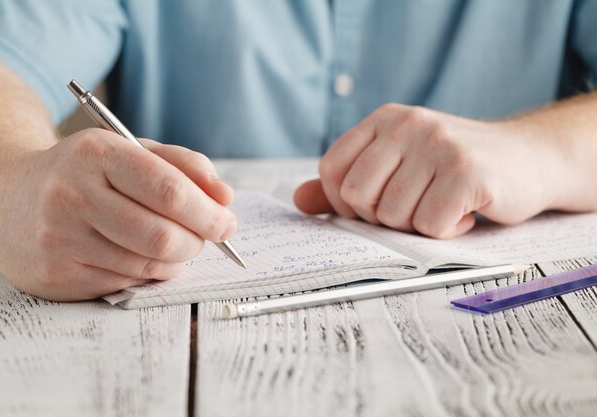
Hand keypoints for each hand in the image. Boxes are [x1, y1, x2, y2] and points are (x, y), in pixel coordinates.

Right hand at [0, 129, 235, 300]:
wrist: (7, 197)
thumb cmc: (85, 173)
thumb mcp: (131, 151)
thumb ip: (184, 166)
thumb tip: (225, 199)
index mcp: (97, 154)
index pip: (168, 190)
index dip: (208, 213)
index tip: (227, 223)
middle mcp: (72, 195)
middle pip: (162, 236)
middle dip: (197, 242)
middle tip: (204, 238)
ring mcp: (59, 238)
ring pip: (147, 266)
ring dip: (175, 260)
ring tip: (173, 244)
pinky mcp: (55, 275)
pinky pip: (125, 284)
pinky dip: (147, 274)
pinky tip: (139, 256)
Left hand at [295, 103, 559, 237]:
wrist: (529, 159)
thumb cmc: (454, 169)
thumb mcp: (398, 165)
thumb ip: (347, 182)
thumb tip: (298, 201)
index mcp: (384, 119)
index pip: (331, 170)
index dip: (345, 203)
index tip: (373, 208)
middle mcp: (408, 124)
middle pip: (357, 196)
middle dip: (380, 218)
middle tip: (412, 209)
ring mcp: (439, 145)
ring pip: (393, 215)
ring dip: (416, 225)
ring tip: (442, 206)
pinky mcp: (467, 172)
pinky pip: (430, 225)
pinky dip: (445, 231)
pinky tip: (464, 213)